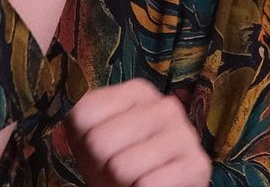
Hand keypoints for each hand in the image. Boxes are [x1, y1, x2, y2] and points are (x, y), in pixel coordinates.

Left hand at [65, 79, 210, 186]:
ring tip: (134, 179)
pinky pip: (147, 184)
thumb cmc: (113, 167)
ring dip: (121, 183)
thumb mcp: (86, 137)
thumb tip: (72, 99)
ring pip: (121, 166)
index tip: (101, 149)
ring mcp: (185, 133)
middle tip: (117, 171)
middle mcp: (165, 104)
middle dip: (102, 165)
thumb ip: (76, 112)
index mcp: (138, 91)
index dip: (83, 142)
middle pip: (99, 141)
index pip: (84, 113)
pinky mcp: (197, 164)